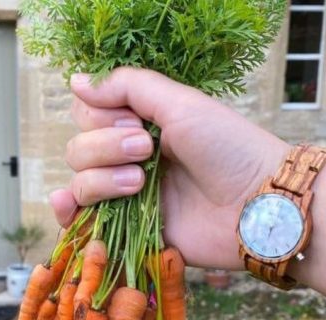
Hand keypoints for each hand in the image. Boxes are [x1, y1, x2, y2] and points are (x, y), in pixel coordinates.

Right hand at [50, 67, 291, 268]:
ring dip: (101, 179)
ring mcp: (128, 197)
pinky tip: (66, 205)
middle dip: (105, 147)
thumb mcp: (181, 103)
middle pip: (77, 149)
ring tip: (140, 184)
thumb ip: (127, 87)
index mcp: (140, 126)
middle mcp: (129, 160)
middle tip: (147, 151)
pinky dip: (68, 212)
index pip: (87, 116)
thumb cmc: (228, 148)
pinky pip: (84, 222)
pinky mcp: (131, 232)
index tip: (136, 123)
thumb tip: (76, 81)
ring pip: (79, 182)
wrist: (259, 205)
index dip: (100, 119)